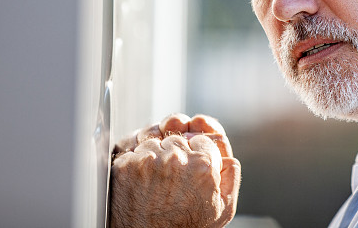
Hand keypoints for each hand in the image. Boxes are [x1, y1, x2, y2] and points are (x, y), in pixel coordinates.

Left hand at [109, 114, 240, 227]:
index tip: (189, 167)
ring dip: (154, 156)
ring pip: (154, 142)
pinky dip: (134, 164)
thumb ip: (230, 177)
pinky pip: (132, 152)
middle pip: (177, 138)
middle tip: (171, 178)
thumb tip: (228, 158)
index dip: (195, 153)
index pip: (201, 139)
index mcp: (204, 165)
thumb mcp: (222, 209)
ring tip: (155, 182)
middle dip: (175, 153)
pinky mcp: (126, 165)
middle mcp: (177, 158)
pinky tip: (140, 183)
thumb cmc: (185, 227)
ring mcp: (150, 160)